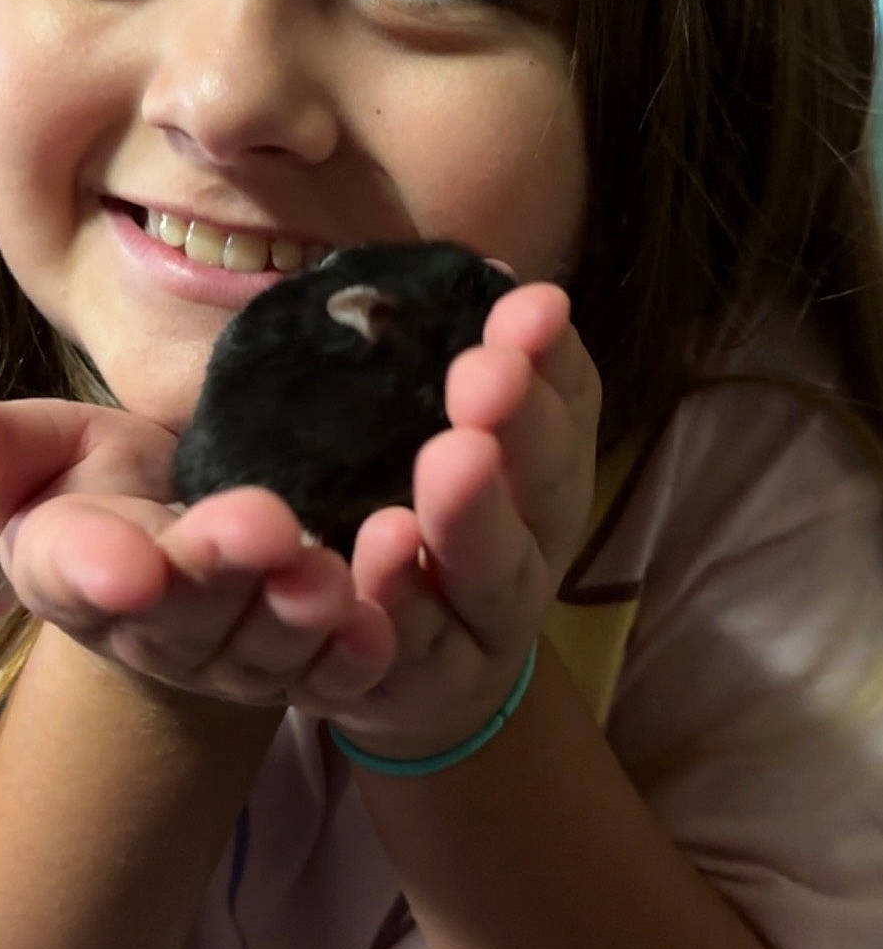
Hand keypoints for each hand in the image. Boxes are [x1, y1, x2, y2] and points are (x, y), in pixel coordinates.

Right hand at [0, 396, 394, 712]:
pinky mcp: (316, 665)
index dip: (103, 572)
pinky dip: (368, 641)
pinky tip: (390, 610)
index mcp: (76, 577)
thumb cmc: (100, 484)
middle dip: (221, 574)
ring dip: (301, 612)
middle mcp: (157, 632)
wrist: (192, 526)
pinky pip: (344, 666)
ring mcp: (239, 658)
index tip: (126, 560)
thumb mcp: (34, 451)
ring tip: (327, 569)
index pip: (81, 578)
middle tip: (257, 529)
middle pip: (189, 609)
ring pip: (271, 643)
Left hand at [331, 282, 600, 759]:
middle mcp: (538, 547)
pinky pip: (420, 645)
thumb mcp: (460, 439)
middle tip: (484, 375)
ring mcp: (492, 623)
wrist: (414, 677)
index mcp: (546, 474)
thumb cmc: (429, 527)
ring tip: (449, 460)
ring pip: (494, 572)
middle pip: (546, 490)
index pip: (569, 409)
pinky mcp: (433, 683)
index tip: (531, 305)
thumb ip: (480, 368)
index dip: (555, 361)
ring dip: (473, 517)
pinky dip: (403, 602)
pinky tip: (379, 554)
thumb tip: (491, 266)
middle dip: (522, 428)